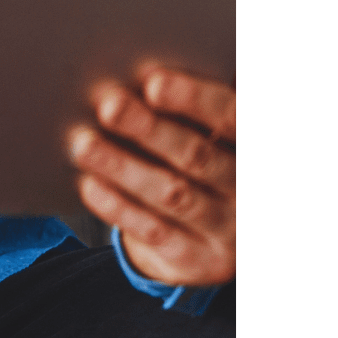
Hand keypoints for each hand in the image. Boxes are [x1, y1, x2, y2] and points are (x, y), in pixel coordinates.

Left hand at [68, 66, 235, 286]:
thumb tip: (133, 76)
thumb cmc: (201, 159)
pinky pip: (155, 231)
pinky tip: (90, 183)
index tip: (153, 83)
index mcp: (253, 147)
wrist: (216, 236)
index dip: (195, 99)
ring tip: (83, 144)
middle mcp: (249, 190)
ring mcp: (228, 230)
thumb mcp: (211, 135)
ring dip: (124, 167)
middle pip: (198, 156)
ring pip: (173, 194)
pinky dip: (119, 206)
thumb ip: (188, 110)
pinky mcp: (200, 260)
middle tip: (109, 105)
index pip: (232, 118)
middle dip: (149, 129)